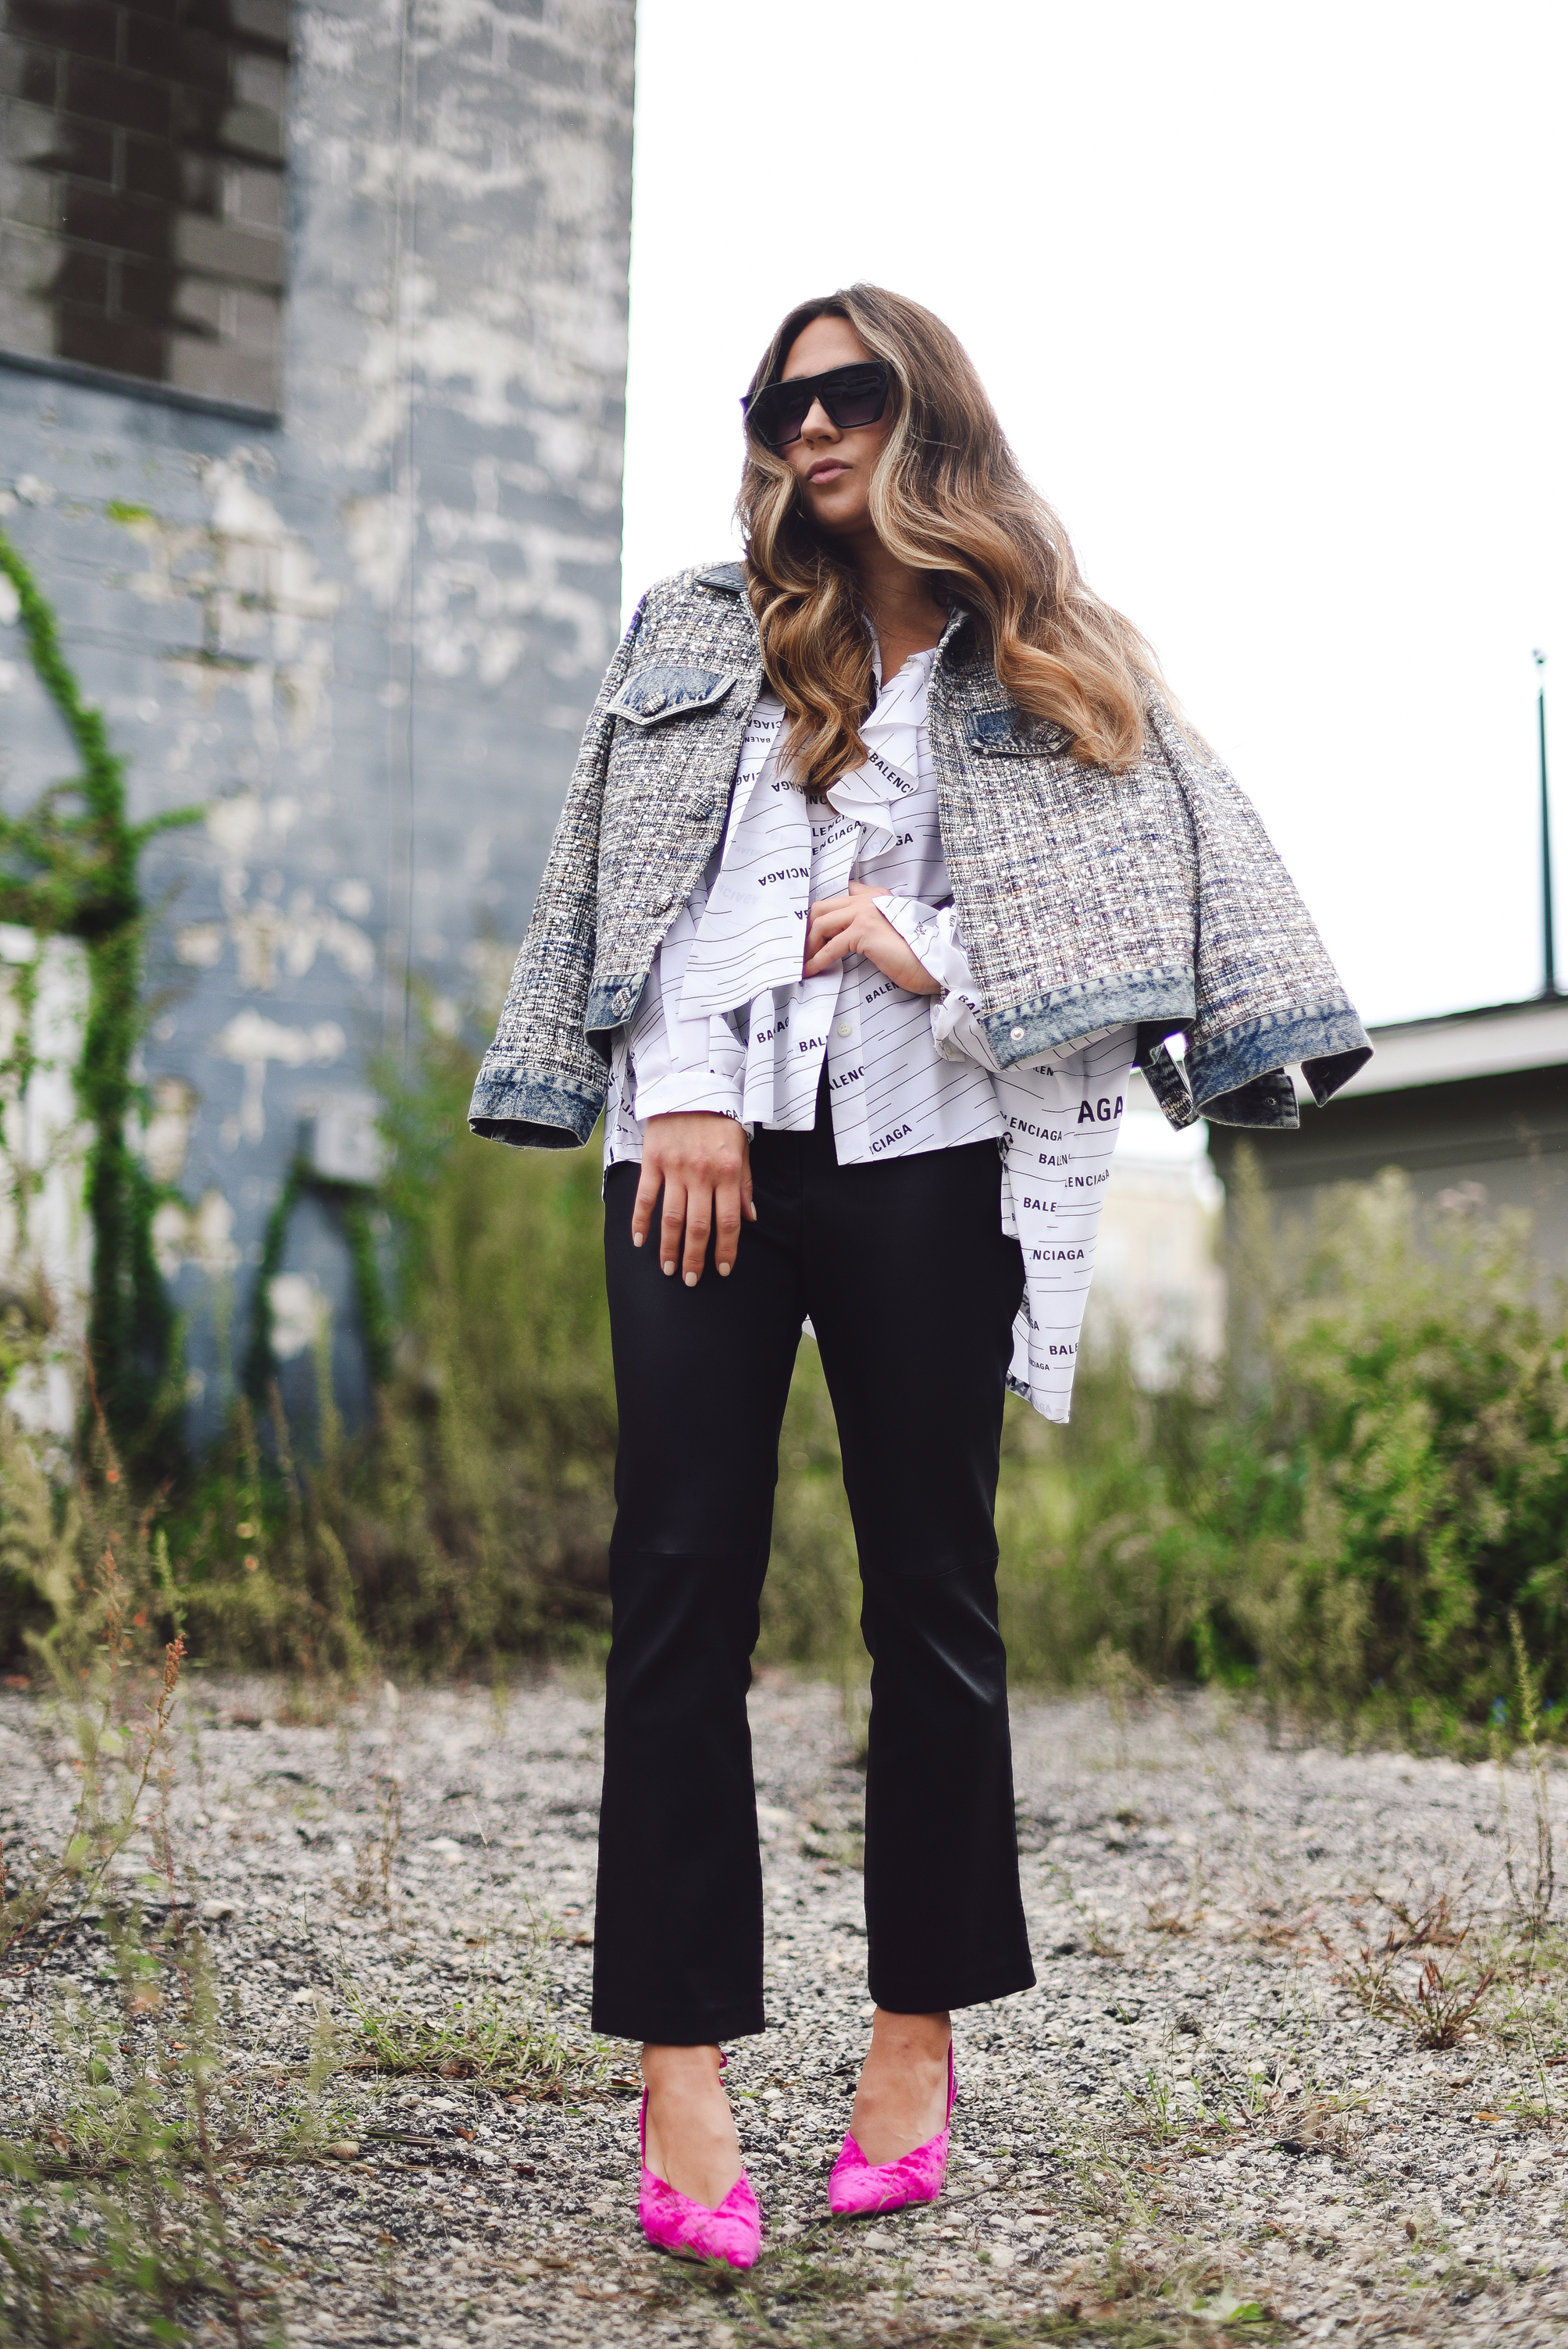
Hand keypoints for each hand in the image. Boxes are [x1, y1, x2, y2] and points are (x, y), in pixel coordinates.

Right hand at [632, 1113, 755, 1284]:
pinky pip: (645, 1197)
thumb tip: (750, 1219)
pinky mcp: (653, 1161)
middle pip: (697, 1226)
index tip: (722, 1270)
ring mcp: (675, 1169)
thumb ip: (744, 1185)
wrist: (691, 1086)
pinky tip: (639, 1241)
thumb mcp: (741, 1150)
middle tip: (691, 1281)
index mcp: (726, 1173)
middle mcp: (701, 1175)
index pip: (728, 1222)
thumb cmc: (721, 1121)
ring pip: (671, 1218)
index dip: (725, 1250)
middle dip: (694, 1258)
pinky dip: (640, 1220)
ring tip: (667, 1270)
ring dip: (669, 1247)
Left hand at [803, 881, 939, 993]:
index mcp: (877, 896)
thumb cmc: (917, 952)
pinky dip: (818, 960)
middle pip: (822, 907)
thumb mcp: (892, 930)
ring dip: (809, 945)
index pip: (840, 895)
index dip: (821, 913)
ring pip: (821, 923)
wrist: (936, 962)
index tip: (809, 931)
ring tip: (804, 962)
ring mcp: (865, 912)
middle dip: (807, 929)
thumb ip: (873, 923)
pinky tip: (812, 971)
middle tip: (802, 949)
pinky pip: (831, 947)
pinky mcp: (864, 931)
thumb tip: (846, 936)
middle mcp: (869, 898)